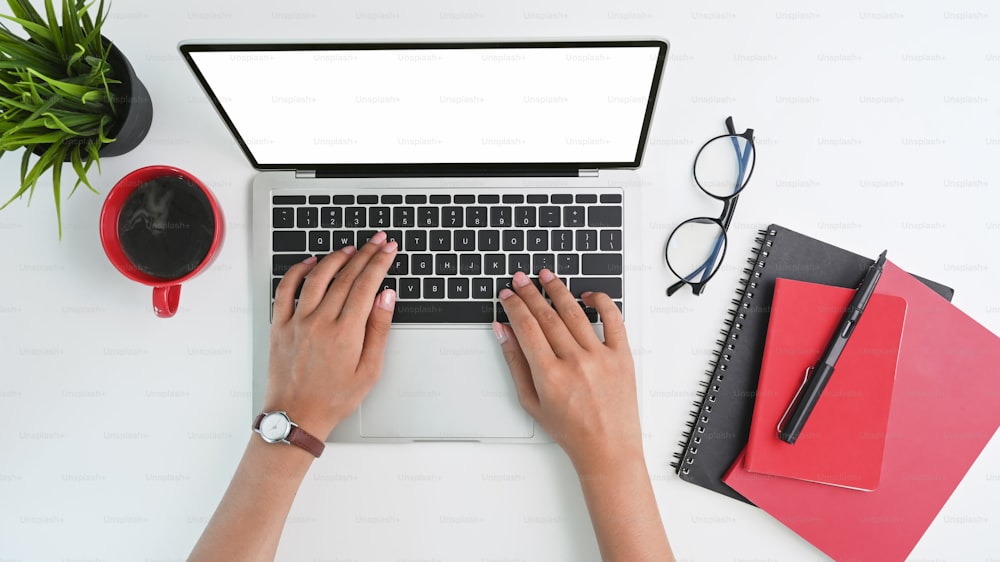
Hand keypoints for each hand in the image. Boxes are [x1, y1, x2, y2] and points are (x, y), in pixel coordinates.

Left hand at [265, 232, 397, 437]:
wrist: (296, 416)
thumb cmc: (334, 398)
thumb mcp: (369, 370)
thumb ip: (378, 330)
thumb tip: (386, 297)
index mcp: (345, 333)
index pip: (366, 285)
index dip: (380, 263)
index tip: (389, 249)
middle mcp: (320, 322)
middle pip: (346, 277)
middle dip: (365, 254)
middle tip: (377, 241)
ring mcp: (297, 321)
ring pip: (317, 277)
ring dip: (335, 258)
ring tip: (350, 248)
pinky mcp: (280, 325)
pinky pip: (286, 289)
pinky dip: (297, 271)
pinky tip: (310, 263)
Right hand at [494, 269, 641, 468]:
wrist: (608, 448)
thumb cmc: (570, 430)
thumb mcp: (531, 401)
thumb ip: (515, 363)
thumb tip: (503, 331)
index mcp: (550, 376)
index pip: (527, 328)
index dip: (514, 306)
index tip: (507, 295)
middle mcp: (575, 363)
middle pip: (547, 316)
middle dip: (530, 293)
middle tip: (520, 279)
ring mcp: (600, 358)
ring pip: (575, 312)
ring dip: (558, 290)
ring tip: (547, 276)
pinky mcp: (622, 356)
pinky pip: (613, 320)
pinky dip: (601, 302)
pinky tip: (588, 294)